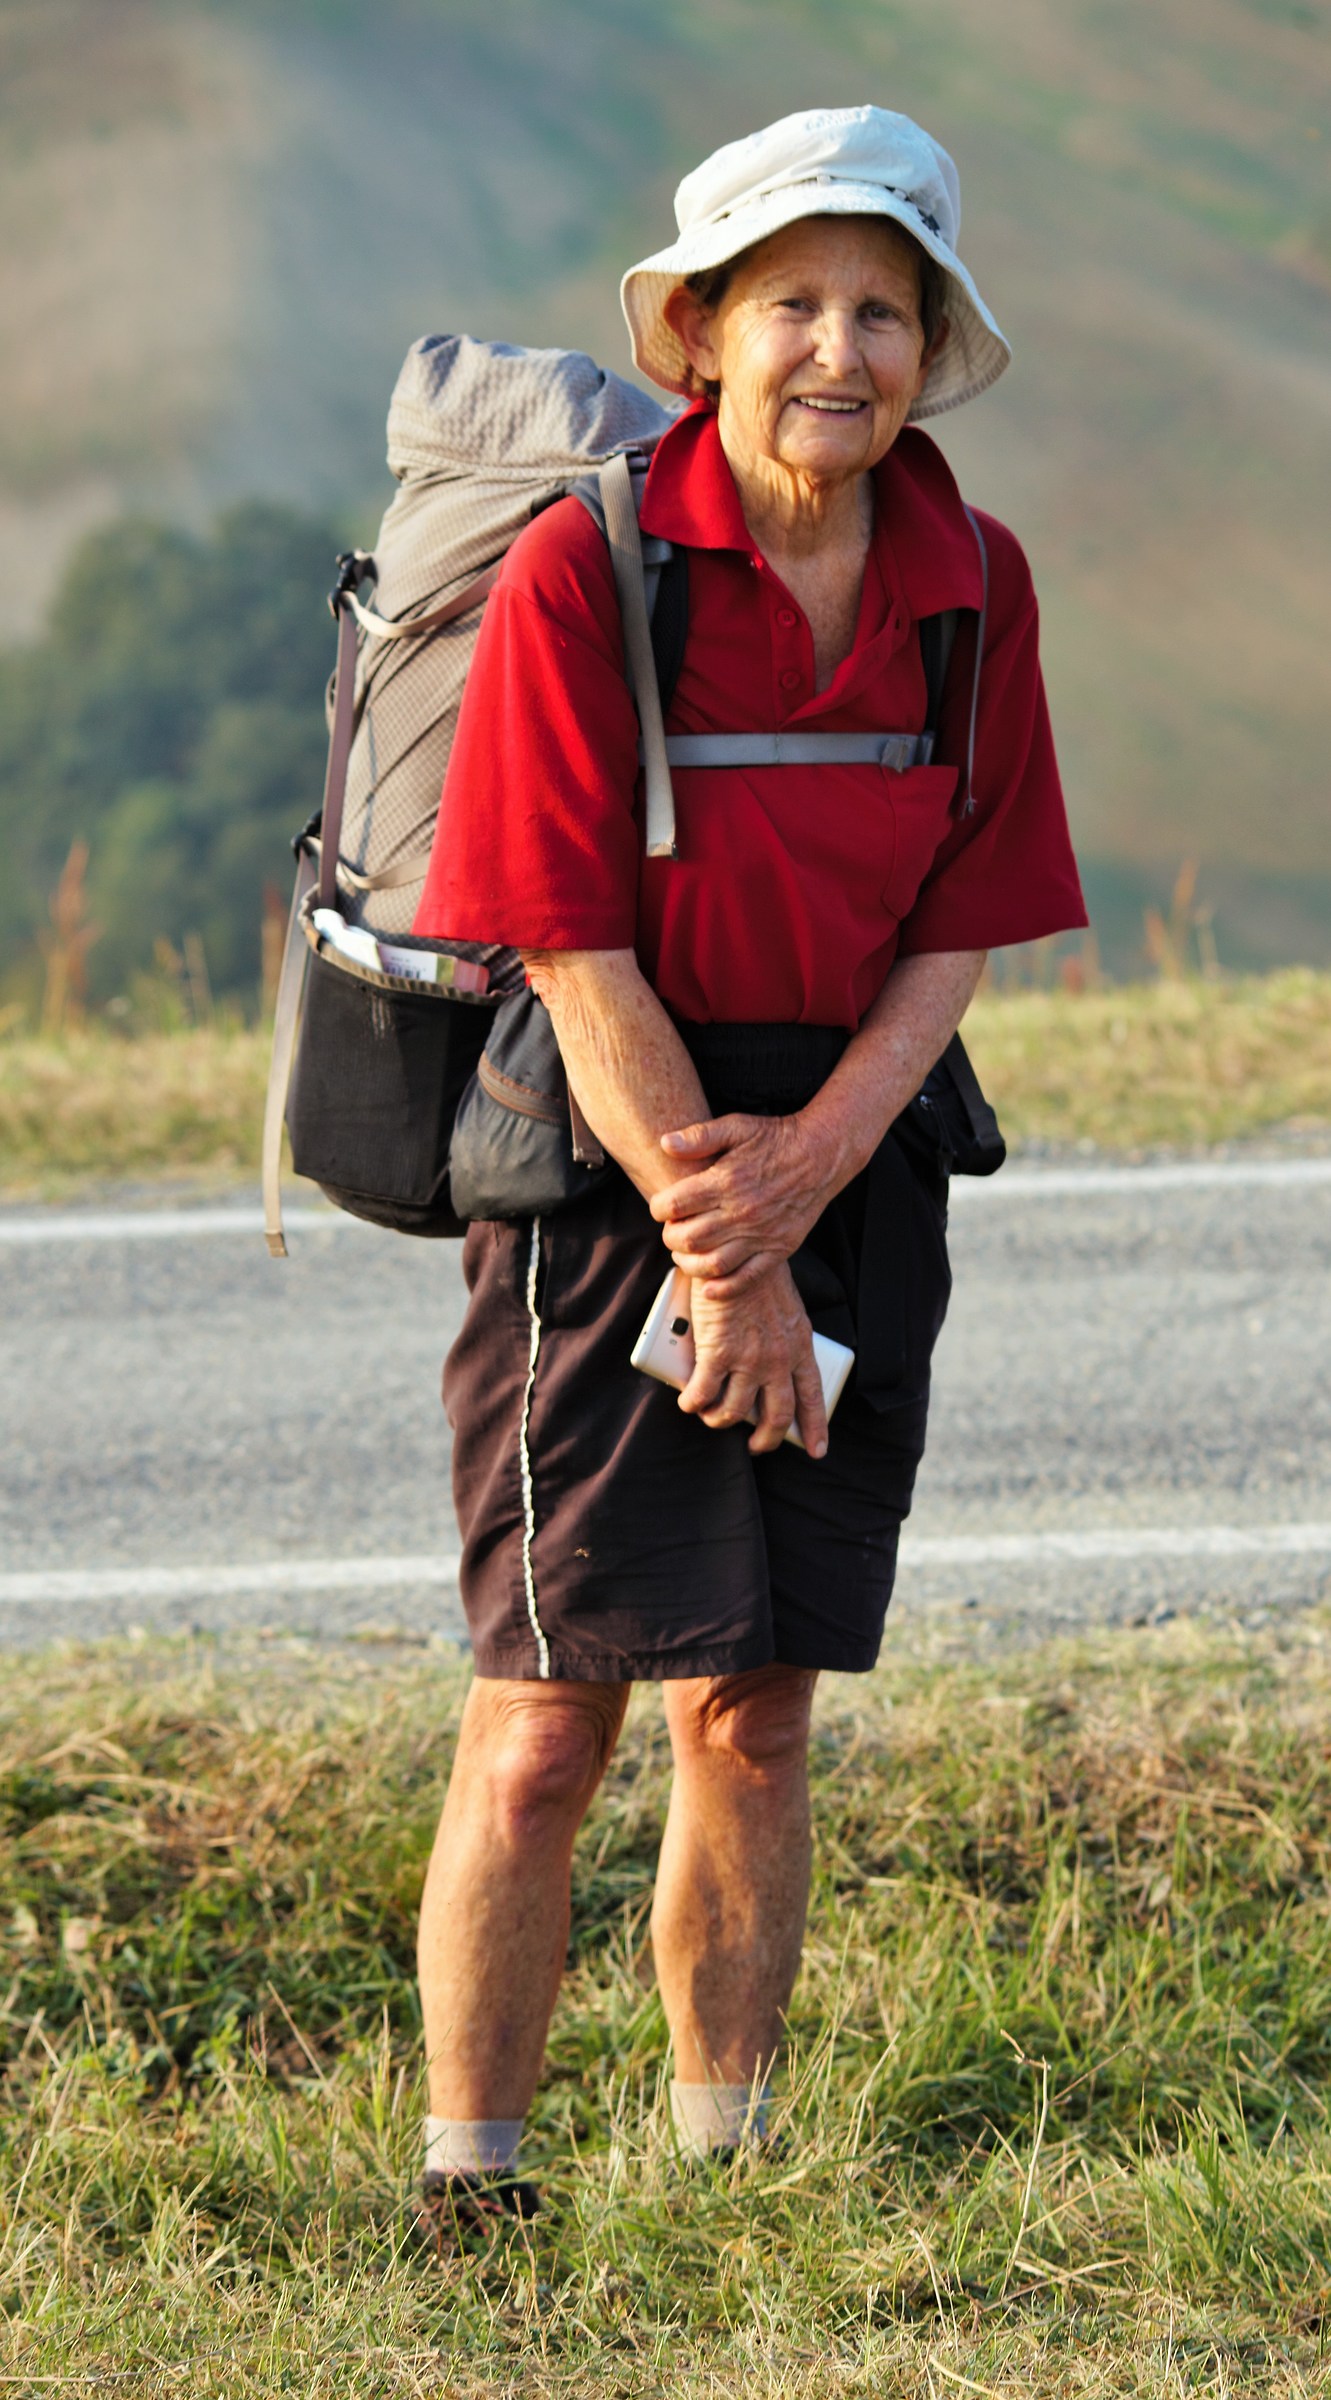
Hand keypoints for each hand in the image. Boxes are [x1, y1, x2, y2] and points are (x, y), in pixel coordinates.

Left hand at [649, 1112, 838, 1294]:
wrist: (821, 1155)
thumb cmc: (776, 1139)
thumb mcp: (737, 1126)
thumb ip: (700, 1135)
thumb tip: (665, 1143)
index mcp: (727, 1180)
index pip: (674, 1204)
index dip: (658, 1207)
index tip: (661, 1207)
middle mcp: (742, 1211)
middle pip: (688, 1237)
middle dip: (670, 1236)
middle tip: (671, 1229)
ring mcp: (761, 1234)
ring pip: (712, 1263)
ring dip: (689, 1263)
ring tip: (684, 1253)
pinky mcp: (777, 1249)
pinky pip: (746, 1278)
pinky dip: (722, 1288)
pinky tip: (708, 1286)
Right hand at [679, 1262, 827, 1456]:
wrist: (736, 1251)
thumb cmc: (757, 1275)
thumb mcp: (785, 1310)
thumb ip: (782, 1339)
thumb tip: (772, 1363)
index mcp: (800, 1346)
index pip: (813, 1396)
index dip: (816, 1427)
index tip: (818, 1449)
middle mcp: (778, 1359)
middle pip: (777, 1416)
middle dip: (767, 1439)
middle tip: (758, 1447)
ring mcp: (748, 1359)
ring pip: (735, 1411)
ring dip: (721, 1421)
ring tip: (712, 1417)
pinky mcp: (717, 1353)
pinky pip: (703, 1393)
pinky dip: (694, 1403)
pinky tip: (688, 1402)